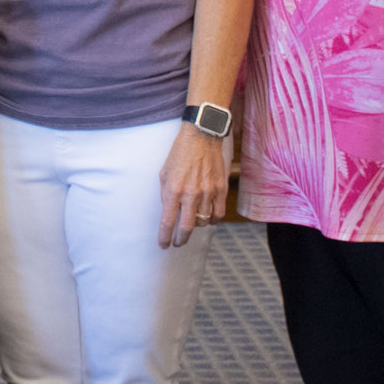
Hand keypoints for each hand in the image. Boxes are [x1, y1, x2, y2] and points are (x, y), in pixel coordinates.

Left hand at [158, 124, 227, 248]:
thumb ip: (166, 194)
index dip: (164, 237)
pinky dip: (212, 221)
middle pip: (186, 228)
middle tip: (177, 243)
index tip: (163, 245)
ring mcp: (208, 193)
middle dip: (180, 240)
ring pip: (204, 223)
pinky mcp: (221, 190)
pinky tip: (207, 218)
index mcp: (173, 189)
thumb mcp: (164, 173)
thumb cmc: (179, 154)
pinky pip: (218, 215)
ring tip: (191, 224)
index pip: (167, 221)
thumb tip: (169, 212)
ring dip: (196, 227)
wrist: (201, 137)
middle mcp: (191, 194)